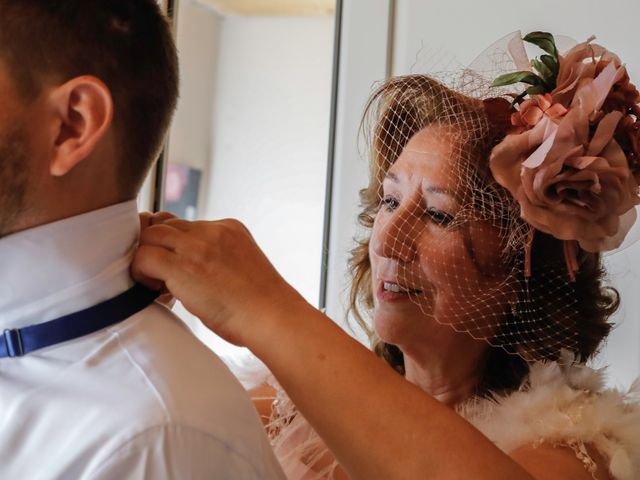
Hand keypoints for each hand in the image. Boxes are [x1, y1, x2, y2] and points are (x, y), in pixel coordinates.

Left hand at [131, 217, 307, 346]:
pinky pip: (143, 256)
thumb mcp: (241, 268)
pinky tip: (154, 289)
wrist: (272, 317)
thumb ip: (217, 259)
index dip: (173, 245)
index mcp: (229, 229)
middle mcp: (213, 230)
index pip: (185, 223)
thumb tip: (192, 273)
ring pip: (151, 235)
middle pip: (165, 223)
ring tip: (157, 283)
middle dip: (156, 247)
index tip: (174, 267)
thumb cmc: (260, 306)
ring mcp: (197, 244)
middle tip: (159, 276)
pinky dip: (140, 272)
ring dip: (147, 257)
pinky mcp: (183, 264)